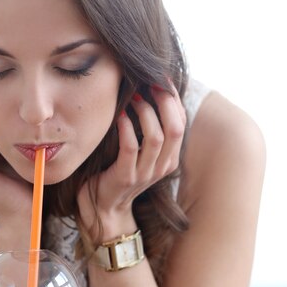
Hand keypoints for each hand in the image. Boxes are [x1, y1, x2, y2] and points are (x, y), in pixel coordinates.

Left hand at [77, 85, 185, 239]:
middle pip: (175, 128)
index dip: (174, 98)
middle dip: (165, 101)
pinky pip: (130, 147)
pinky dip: (126, 128)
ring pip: (156, 137)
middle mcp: (162, 166)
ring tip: (134, 97)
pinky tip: (120, 115)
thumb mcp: (140, 152)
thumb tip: (148, 92)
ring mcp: (145, 173)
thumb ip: (148, 130)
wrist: (104, 207)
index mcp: (170, 158)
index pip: (181, 122)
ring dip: (145, 112)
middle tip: (150, 83)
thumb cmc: (119, 172)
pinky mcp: (126, 176)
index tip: (162, 78)